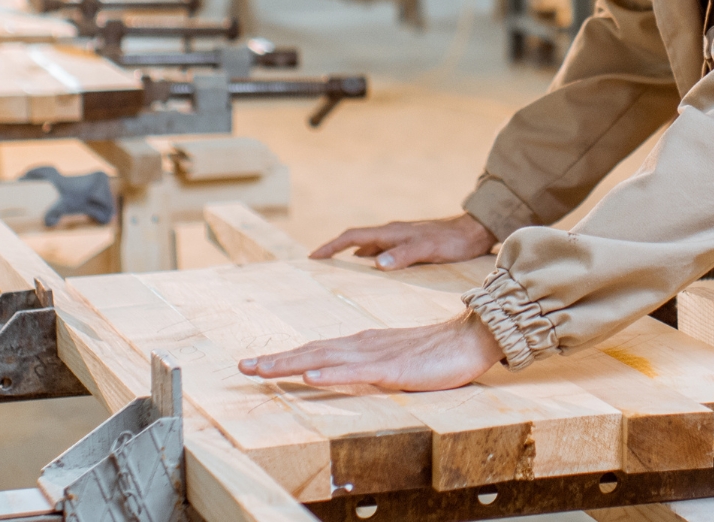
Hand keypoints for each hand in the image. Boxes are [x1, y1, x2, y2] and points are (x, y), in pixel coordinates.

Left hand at [237, 313, 501, 390]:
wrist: (470, 338)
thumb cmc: (436, 351)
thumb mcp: (394, 359)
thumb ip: (370, 362)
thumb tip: (344, 367)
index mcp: (363, 344)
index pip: (317, 350)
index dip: (285, 358)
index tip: (257, 363)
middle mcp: (363, 345)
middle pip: (312, 351)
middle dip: (276, 360)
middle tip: (243, 366)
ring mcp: (376, 355)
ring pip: (325, 358)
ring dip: (291, 364)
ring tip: (262, 369)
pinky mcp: (393, 368)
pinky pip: (356, 371)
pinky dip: (331, 372)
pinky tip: (311, 375)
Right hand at [309, 213, 495, 269]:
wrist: (475, 232)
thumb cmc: (452, 241)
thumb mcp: (428, 249)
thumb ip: (403, 255)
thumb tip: (376, 264)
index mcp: (391, 233)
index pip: (353, 237)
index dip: (332, 246)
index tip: (313, 257)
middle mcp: (392, 233)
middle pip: (356, 240)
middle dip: (336, 250)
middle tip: (319, 264)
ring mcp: (401, 239)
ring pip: (369, 247)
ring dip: (352, 256)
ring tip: (339, 271)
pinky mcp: (410, 245)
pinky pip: (382, 252)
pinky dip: (370, 260)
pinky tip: (373, 272)